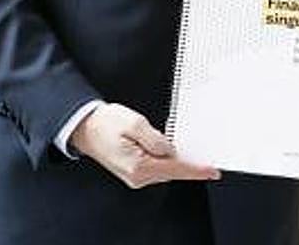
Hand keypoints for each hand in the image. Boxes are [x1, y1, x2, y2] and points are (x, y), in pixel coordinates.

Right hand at [69, 102, 220, 187]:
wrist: (85, 127)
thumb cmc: (106, 123)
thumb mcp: (135, 123)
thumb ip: (156, 138)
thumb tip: (171, 150)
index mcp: (139, 166)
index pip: (176, 169)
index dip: (196, 170)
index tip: (213, 171)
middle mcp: (137, 176)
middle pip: (173, 171)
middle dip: (187, 161)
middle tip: (198, 147)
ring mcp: (135, 176)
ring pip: (165, 169)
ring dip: (174, 158)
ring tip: (168, 139)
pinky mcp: (134, 172)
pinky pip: (157, 167)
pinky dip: (165, 158)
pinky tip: (163, 146)